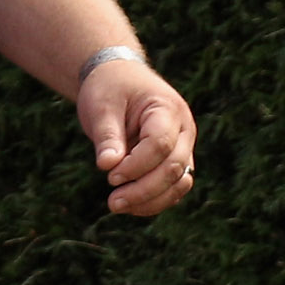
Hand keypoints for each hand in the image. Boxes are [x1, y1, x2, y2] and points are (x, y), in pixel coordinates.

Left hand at [80, 62, 198, 218]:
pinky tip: (130, 206)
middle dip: (144, 189)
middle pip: (173, 167)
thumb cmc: (109, 88)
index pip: (160, 144)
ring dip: (151, 200)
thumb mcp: (101, 105)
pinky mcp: (175, 161)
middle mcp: (184, 130)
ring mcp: (184, 147)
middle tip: (113, 202)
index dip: (136, 165)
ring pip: (179, 182)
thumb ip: (106, 135)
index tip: (109, 176)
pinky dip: (155, 200)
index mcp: (168, 109)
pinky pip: (173, 187)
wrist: (118, 78)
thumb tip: (108, 166)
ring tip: (118, 206)